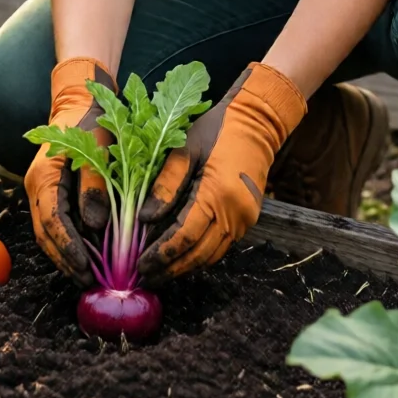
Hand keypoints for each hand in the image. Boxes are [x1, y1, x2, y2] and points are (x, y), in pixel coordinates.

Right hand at [25, 56, 115, 286]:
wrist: (79, 100)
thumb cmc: (91, 120)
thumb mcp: (99, 147)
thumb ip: (95, 185)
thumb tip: (95, 226)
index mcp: (45, 174)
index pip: (51, 220)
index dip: (67, 247)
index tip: (85, 267)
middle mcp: (37, 186)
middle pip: (45, 233)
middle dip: (65, 259)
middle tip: (88, 281)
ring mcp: (41, 191)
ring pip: (47, 233)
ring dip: (64, 256)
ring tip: (86, 277)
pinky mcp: (51, 194)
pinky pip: (54, 224)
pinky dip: (67, 243)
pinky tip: (84, 257)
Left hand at [137, 62, 306, 284]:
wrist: (258, 121)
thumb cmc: (217, 129)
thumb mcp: (185, 148)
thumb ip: (166, 184)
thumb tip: (144, 219)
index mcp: (218, 194)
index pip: (184, 235)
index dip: (161, 253)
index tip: (139, 264)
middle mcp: (236, 213)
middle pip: (199, 254)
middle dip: (171, 268)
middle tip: (145, 276)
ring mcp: (246, 219)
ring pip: (212, 255)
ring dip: (186, 267)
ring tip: (160, 273)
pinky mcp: (248, 218)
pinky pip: (222, 246)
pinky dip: (201, 256)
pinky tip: (182, 257)